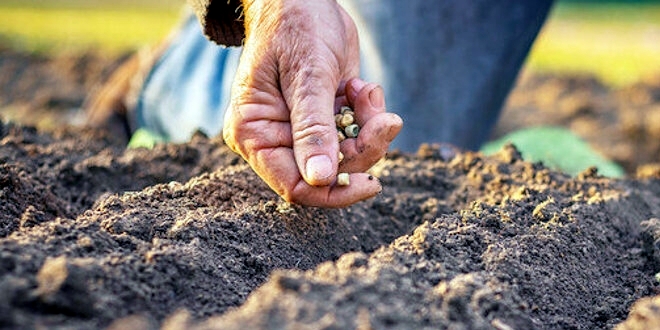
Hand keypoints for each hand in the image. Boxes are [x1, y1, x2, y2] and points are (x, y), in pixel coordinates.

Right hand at [223, 0, 401, 206]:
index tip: (371, 182)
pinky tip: (362, 86)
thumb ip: (313, 128)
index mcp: (254, 133)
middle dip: (362, 149)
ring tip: (368, 92)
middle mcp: (274, 138)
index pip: (293, 185)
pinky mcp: (324, 120)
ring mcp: (300, 130)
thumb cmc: (295, 26)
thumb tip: (321, 180)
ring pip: (346, 156)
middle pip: (327, 174)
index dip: (333, 193)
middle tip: (386, 120)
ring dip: (368, 129)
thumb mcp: (307, 75)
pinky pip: (354, 135)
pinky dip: (367, 115)